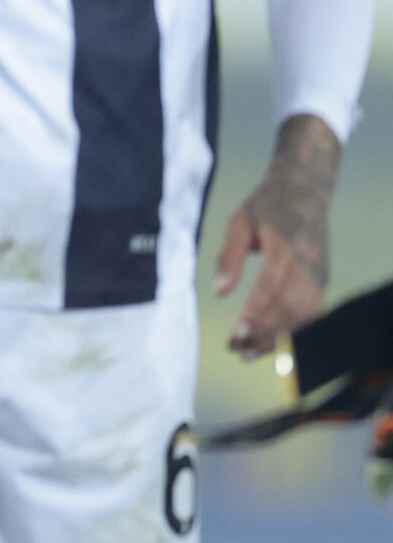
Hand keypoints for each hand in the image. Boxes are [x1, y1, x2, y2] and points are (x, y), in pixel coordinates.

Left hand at [215, 114, 340, 358]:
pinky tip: (275, 342)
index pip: (271, 287)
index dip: (255, 313)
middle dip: (262, 332)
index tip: (235, 334)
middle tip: (236, 351)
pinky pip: (314, 312)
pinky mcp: (323, 279)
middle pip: (287, 307)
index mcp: (284, 248)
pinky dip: (296, 330)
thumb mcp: (239, 221)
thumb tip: (220, 291)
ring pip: (303, 315)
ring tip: (250, 353)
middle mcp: (307, 265)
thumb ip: (229, 255)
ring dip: (278, 337)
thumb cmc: (266, 204)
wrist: (305, 189)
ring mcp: (319, 274)